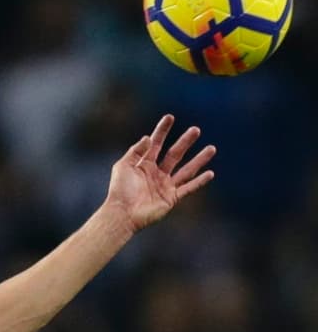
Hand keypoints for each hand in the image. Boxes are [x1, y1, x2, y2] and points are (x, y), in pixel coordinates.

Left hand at [106, 115, 215, 230]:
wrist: (122, 214)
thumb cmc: (119, 191)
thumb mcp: (123, 166)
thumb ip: (136, 151)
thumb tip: (147, 138)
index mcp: (144, 165)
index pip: (156, 144)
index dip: (162, 131)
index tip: (170, 117)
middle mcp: (157, 174)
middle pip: (175, 154)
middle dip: (185, 142)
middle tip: (196, 130)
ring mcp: (165, 186)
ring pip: (186, 170)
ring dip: (199, 160)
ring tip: (212, 148)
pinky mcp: (171, 199)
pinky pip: (188, 189)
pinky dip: (199, 182)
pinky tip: (210, 173)